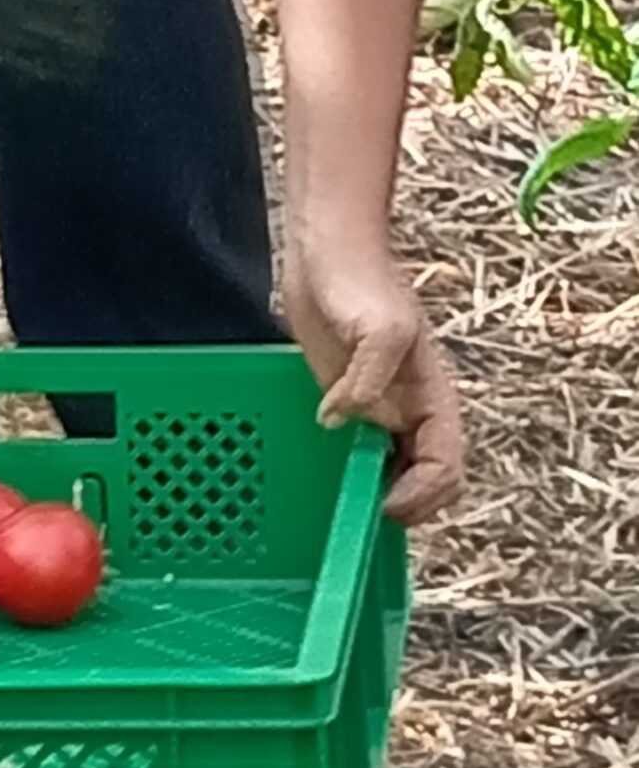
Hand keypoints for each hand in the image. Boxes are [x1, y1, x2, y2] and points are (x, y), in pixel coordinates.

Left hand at [283, 245, 464, 525]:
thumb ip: (368, 379)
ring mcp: (377, 406)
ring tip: (346, 504)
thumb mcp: (380, 328)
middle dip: (406, 505)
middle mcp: (410, 409)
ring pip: (392, 469)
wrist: (326, 253)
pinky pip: (356, 446)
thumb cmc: (362, 281)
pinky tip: (322, 474)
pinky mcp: (345, 399)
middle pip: (426, 479)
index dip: (421, 493)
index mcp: (433, 397)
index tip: (385, 503)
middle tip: (366, 514)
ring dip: (377, 492)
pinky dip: (347, 468)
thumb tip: (343, 420)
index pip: (444, 465)